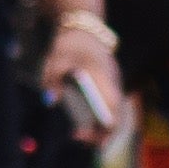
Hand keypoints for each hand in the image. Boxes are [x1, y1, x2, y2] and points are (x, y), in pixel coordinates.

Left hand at [38, 8, 126, 132]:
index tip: (82, 134)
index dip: (102, 126)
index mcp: (102, 75)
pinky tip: (84, 125)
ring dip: (101, 128)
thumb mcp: (55, 59)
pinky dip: (100, 119)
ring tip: (79, 134)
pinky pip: (110, 109)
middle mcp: (113, 82)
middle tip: (77, 138)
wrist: (84, 29)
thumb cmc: (69, 44)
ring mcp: (114, 85)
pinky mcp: (110, 87)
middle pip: (117, 116)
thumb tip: (51, 102)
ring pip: (115, 114)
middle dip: (101, 133)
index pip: (112, 106)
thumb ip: (53, 79)